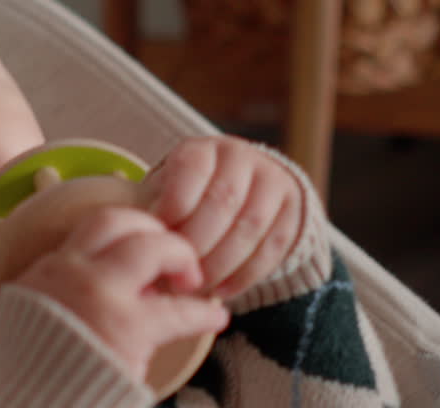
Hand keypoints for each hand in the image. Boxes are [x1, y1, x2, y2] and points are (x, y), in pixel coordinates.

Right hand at [12, 205, 229, 380]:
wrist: (28, 403)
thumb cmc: (36, 371)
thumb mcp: (37, 316)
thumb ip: (73, 291)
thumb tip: (130, 285)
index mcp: (49, 269)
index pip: (94, 226)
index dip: (128, 229)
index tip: (145, 243)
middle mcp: (70, 270)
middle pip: (120, 220)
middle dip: (153, 229)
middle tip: (173, 252)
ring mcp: (99, 294)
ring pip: (151, 248)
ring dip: (179, 257)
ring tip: (194, 280)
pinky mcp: (127, 327)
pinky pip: (177, 311)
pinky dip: (201, 313)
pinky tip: (215, 318)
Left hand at [144, 136, 303, 299]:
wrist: (245, 192)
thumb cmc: (189, 200)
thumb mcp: (168, 192)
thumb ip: (155, 212)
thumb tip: (145, 247)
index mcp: (203, 149)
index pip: (191, 170)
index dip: (173, 207)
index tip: (158, 239)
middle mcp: (240, 157)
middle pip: (222, 201)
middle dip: (197, 243)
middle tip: (178, 273)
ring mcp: (271, 181)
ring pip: (250, 226)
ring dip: (221, 264)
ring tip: (197, 287)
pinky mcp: (293, 211)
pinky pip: (272, 247)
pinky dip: (245, 275)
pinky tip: (222, 291)